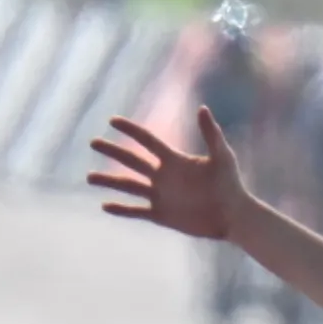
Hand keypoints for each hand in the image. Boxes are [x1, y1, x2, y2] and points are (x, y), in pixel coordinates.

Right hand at [89, 108, 249, 242]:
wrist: (234, 215)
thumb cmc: (231, 184)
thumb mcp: (222, 156)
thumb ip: (211, 133)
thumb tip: (202, 108)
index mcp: (174, 160)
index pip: (147, 141)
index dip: (130, 131)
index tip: (112, 121)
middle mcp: (163, 176)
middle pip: (132, 160)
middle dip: (113, 151)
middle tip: (93, 142)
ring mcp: (160, 196)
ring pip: (129, 186)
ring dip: (109, 181)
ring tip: (88, 177)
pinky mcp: (161, 215)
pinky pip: (137, 211)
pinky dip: (122, 209)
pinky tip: (105, 205)